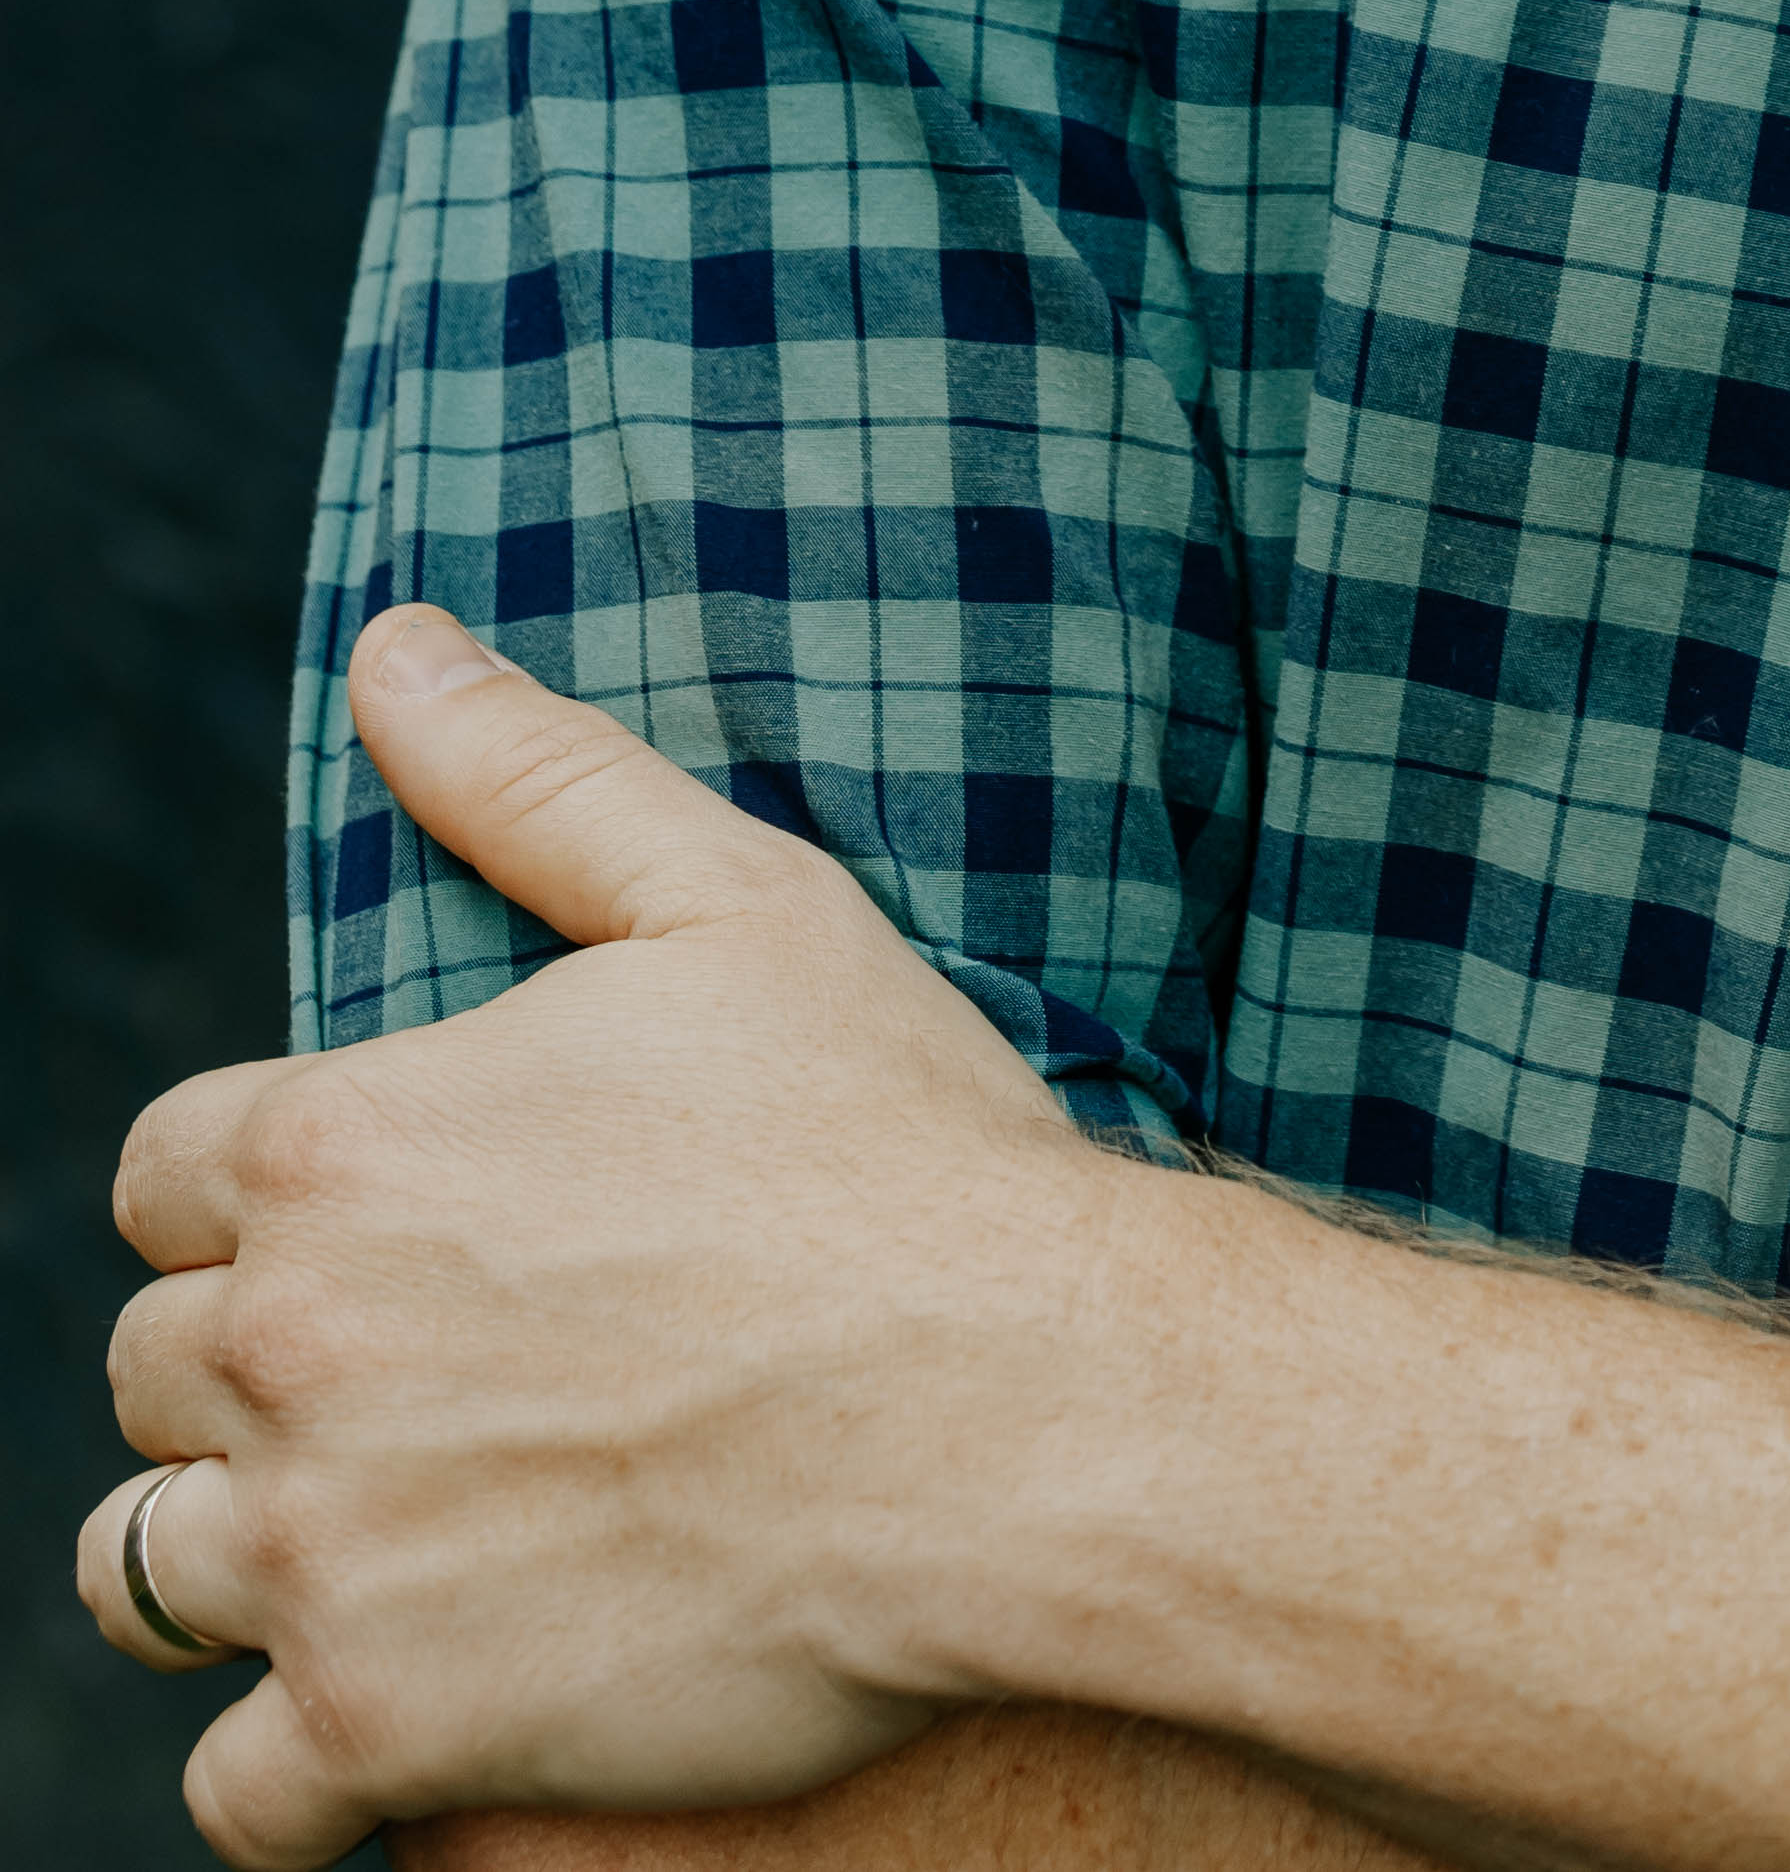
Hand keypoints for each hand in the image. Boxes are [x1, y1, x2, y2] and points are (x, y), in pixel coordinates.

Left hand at [81, 609, 1143, 1870]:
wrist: (1023, 1411)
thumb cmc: (896, 1147)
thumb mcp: (733, 905)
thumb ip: (532, 778)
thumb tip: (391, 651)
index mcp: (341, 1144)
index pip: (165, 1175)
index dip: (257, 1198)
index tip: (374, 1230)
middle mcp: (294, 1346)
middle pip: (150, 1374)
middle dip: (255, 1373)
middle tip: (415, 1385)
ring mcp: (327, 1551)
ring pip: (148, 1572)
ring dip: (236, 1557)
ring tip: (370, 1545)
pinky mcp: (386, 1724)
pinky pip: (236, 1794)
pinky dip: (294, 1765)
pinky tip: (398, 1710)